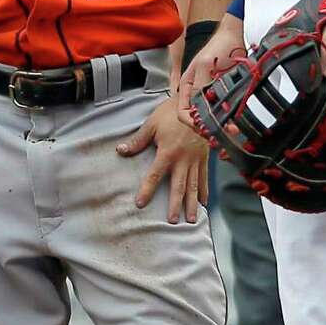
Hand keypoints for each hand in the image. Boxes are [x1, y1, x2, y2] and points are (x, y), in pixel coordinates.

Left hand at [117, 95, 209, 223]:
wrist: (198, 103)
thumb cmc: (173, 112)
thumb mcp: (152, 124)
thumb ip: (138, 140)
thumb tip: (120, 150)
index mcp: (168, 152)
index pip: (154, 175)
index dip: (147, 190)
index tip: (140, 204)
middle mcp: (183, 160)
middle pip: (178, 187)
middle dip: (175, 205)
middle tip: (172, 221)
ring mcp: (195, 160)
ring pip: (194, 186)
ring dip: (192, 204)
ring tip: (191, 219)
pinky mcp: (205, 158)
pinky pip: (204, 177)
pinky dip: (205, 191)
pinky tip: (204, 203)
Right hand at [176, 13, 245, 124]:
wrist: (235, 37)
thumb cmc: (218, 46)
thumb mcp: (205, 65)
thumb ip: (199, 86)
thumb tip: (197, 108)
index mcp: (188, 87)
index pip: (183, 113)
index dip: (192, 123)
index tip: (205, 128)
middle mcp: (198, 93)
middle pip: (198, 118)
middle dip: (209, 127)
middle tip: (223, 133)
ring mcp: (212, 95)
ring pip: (213, 117)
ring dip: (222, 125)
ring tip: (233, 130)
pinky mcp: (226, 95)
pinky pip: (225, 111)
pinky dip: (231, 119)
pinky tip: (237, 122)